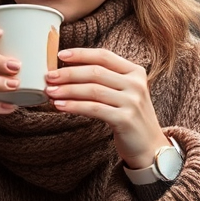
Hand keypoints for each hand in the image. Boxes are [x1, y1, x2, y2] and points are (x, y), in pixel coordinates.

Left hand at [45, 47, 170, 169]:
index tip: (60, 55)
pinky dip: (74, 106)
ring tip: (50, 92)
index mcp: (135, 71)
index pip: (104, 56)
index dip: (81, 54)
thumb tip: (68, 70)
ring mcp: (132, 101)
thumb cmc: (130, 116)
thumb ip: (105, 79)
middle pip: (96, 72)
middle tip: (49, 77)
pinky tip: (60, 106)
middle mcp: (136, 84)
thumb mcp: (124, 92)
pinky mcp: (125, 119)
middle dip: (68, 73)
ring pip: (92, 90)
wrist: (149, 146)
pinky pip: (94, 109)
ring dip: (67, 90)